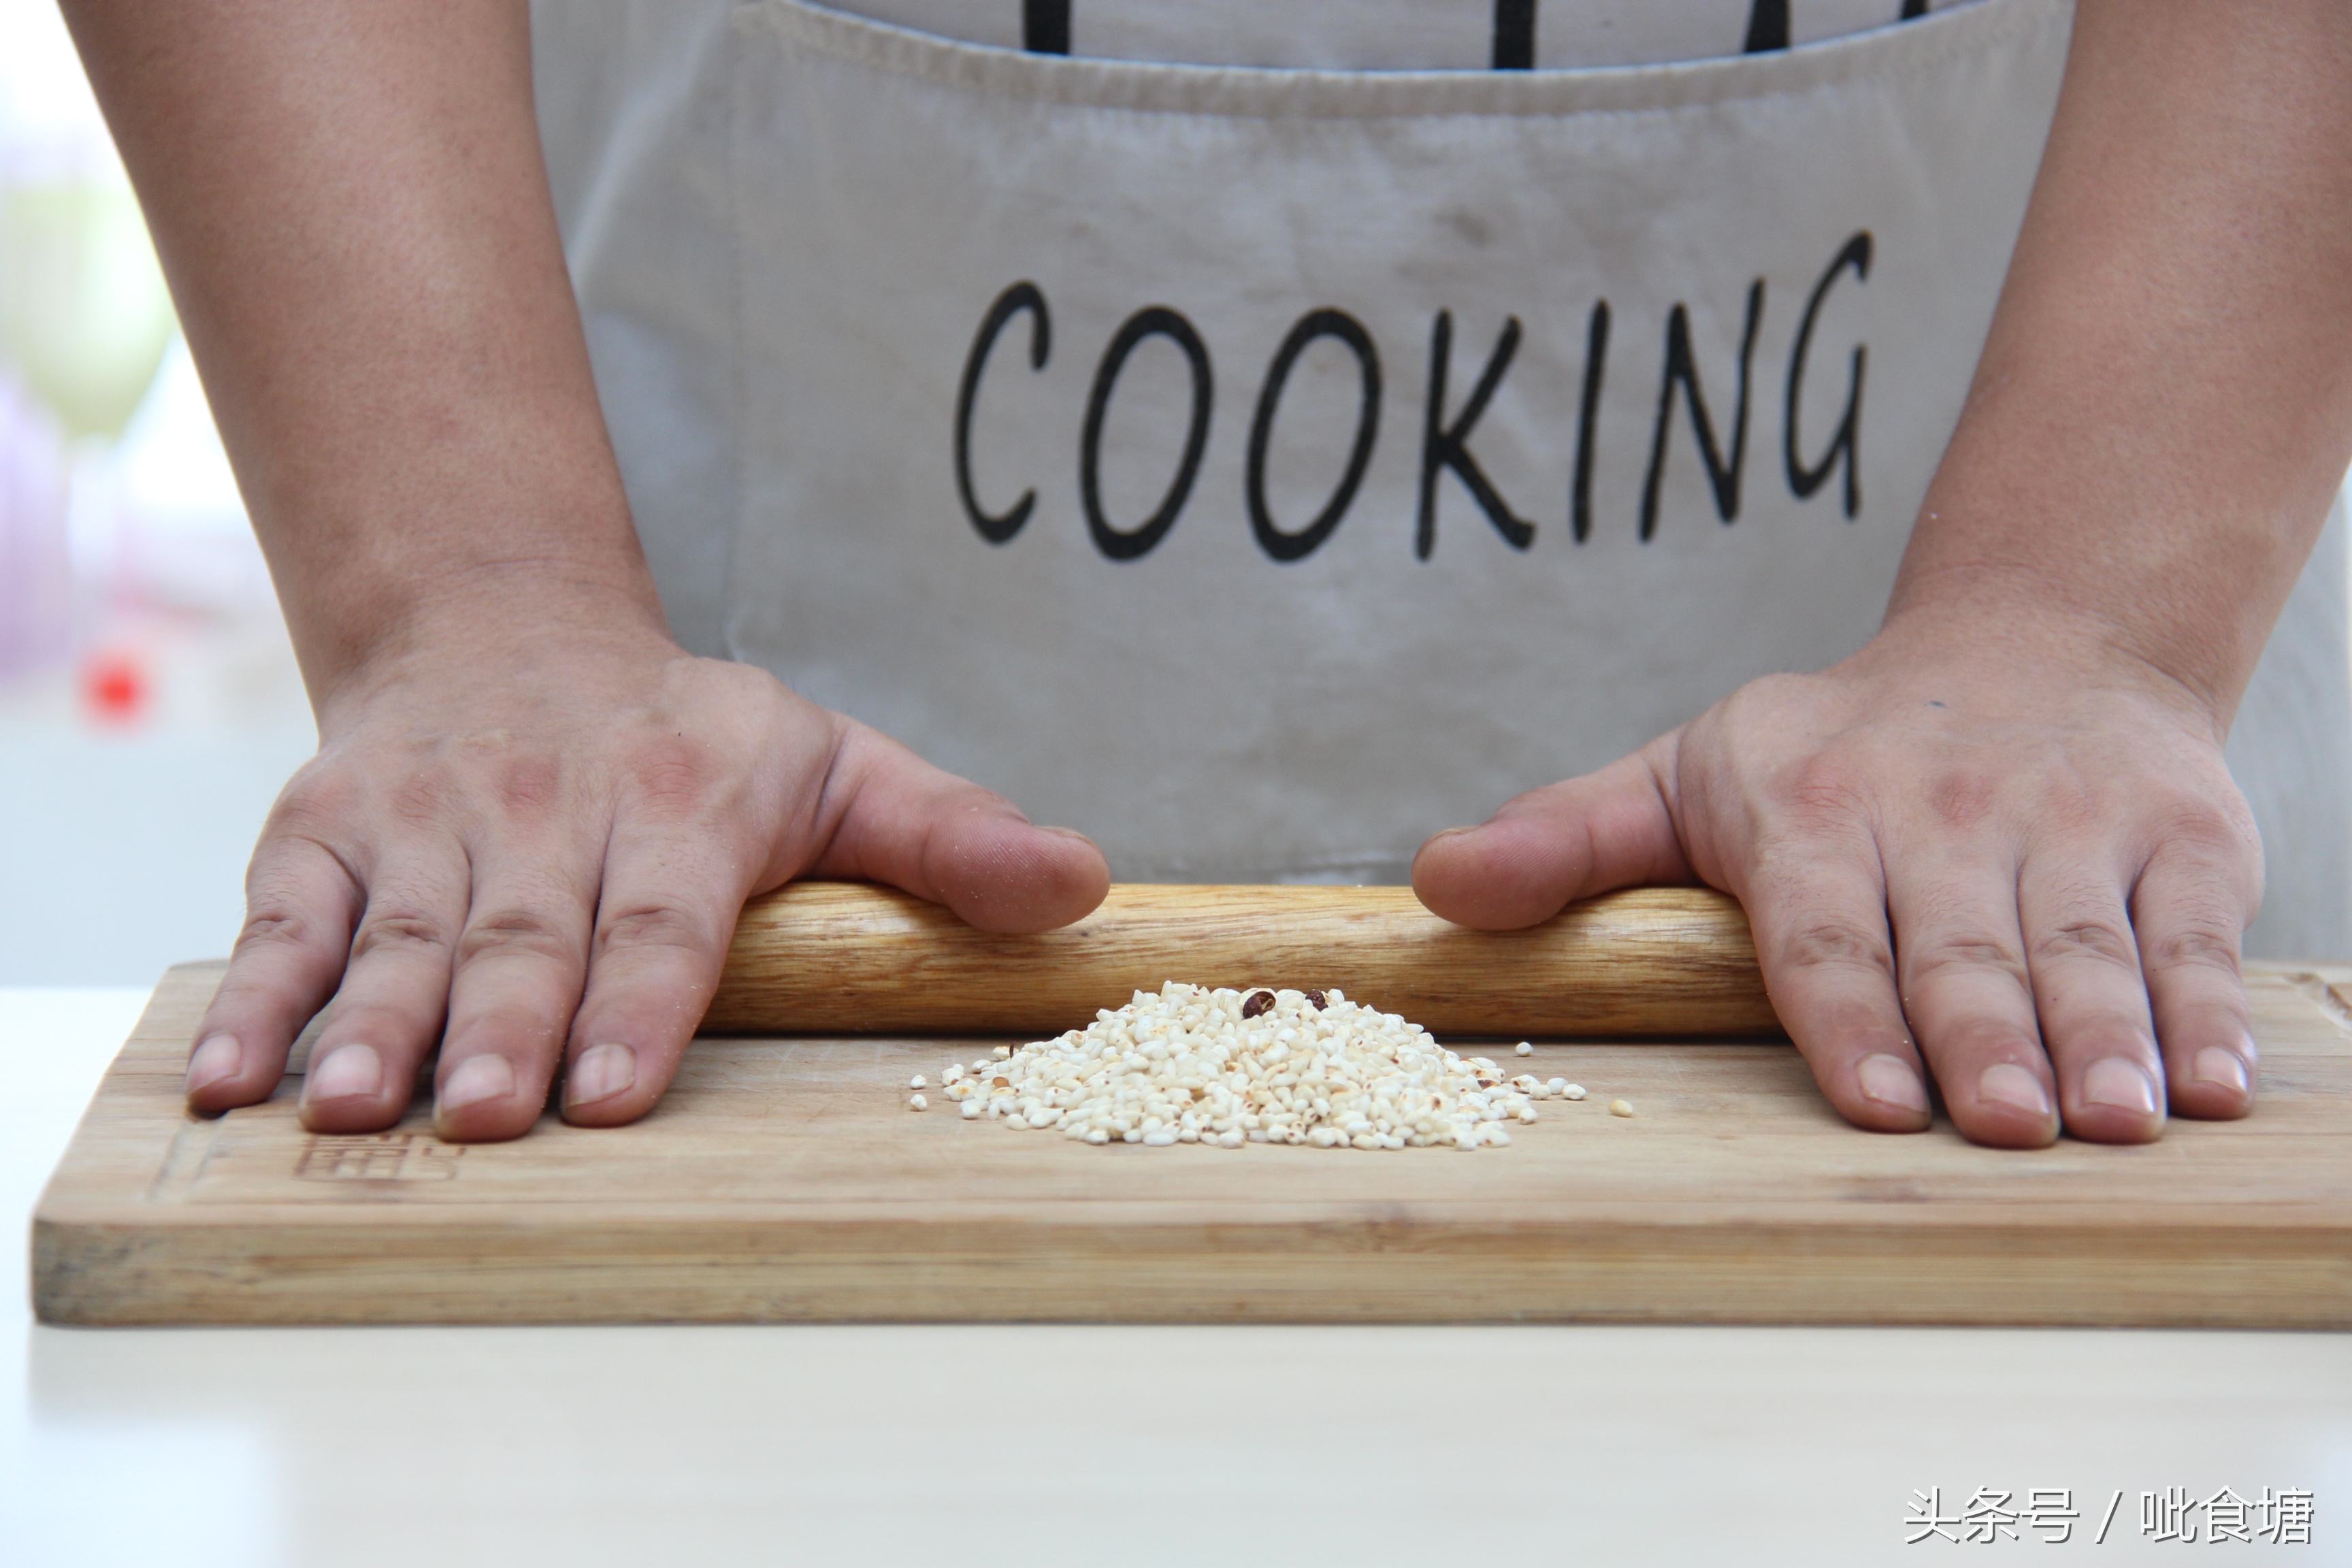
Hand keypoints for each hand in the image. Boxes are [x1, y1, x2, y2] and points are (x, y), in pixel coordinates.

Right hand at [181, 623, 1108, 1140]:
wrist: (511, 629)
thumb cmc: (690, 737)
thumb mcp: (839, 767)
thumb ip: (951, 839)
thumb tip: (1086, 886)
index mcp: (681, 799)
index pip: (665, 917)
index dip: (644, 1002)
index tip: (620, 1086)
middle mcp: (549, 805)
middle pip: (525, 937)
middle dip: (502, 1030)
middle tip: (486, 1116)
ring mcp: (429, 818)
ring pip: (396, 934)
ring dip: (370, 1024)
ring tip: (350, 1106)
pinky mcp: (328, 827)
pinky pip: (285, 917)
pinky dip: (256, 993)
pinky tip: (233, 1077)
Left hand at [1411, 613, 2261, 1147]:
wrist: (2037, 635)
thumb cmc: (1838, 746)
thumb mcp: (1684, 773)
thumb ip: (1567, 842)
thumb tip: (1433, 886)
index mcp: (1813, 807)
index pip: (1824, 929)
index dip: (1849, 1014)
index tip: (1874, 1100)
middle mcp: (1943, 810)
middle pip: (1959, 948)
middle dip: (1979, 1039)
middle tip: (1999, 1124)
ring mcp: (2068, 819)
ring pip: (2081, 945)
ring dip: (2101, 1036)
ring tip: (2114, 1117)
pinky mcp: (2178, 832)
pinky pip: (2193, 931)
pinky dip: (2205, 1005)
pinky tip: (2208, 1082)